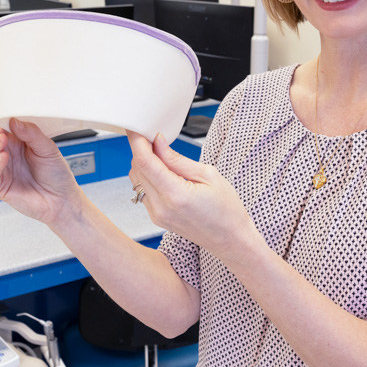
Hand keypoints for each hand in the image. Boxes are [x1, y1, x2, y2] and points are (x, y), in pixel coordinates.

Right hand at [0, 115, 79, 225]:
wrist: (62, 199)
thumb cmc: (56, 174)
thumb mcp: (48, 148)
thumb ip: (31, 133)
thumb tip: (14, 120)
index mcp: (15, 140)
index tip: (1, 119)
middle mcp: (5, 152)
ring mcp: (1, 169)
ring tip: (3, 140)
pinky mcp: (0, 186)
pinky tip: (4, 157)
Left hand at [127, 131, 256, 261]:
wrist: (230, 239)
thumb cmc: (226, 210)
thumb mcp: (208, 175)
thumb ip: (177, 159)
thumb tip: (158, 142)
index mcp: (176, 195)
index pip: (144, 162)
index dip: (137, 141)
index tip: (136, 128)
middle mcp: (161, 207)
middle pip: (137, 169)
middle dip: (141, 150)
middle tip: (154, 137)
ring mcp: (156, 215)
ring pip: (136, 180)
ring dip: (144, 163)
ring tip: (162, 156)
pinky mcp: (156, 217)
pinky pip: (143, 191)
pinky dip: (148, 177)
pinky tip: (164, 172)